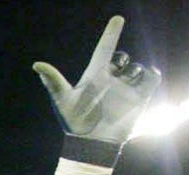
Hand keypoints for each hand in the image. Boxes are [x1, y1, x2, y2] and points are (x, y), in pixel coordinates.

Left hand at [33, 16, 159, 143]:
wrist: (92, 143)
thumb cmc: (74, 122)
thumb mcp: (62, 99)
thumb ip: (52, 80)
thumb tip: (36, 64)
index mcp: (94, 75)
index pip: (104, 49)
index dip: (111, 33)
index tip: (117, 18)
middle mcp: (110, 80)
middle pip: (121, 58)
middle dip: (121, 59)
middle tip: (115, 70)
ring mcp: (125, 88)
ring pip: (137, 69)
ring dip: (135, 72)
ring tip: (125, 87)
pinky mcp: (139, 98)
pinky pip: (152, 78)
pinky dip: (151, 76)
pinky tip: (145, 81)